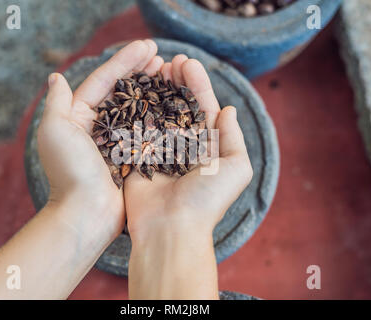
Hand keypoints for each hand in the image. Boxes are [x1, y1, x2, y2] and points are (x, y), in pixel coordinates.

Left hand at [37, 39, 162, 242]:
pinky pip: (147, 129)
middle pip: (123, 90)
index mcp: (79, 115)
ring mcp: (117, 140)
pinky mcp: (132, 155)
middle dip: (141, 70)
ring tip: (169, 72)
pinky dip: (158, 113)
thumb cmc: (69, 172)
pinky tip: (172, 102)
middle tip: (162, 56)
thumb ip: (57, 102)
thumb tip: (56, 76)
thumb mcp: (55, 132)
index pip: (105, 80)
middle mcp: (98, 125)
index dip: (125, 60)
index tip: (148, 46)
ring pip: (137, 107)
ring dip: (152, 88)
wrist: (86, 213)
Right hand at [125, 55, 252, 299]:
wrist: (171, 229)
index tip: (188, 62)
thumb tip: (229, 110)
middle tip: (170, 60)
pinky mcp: (138, 158)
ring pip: (157, 113)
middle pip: (179, 107)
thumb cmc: (207, 200)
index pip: (203, 108)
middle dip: (176, 83)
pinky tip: (134, 89)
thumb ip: (233, 138)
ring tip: (153, 67)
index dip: (197, 85)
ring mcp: (159, 151)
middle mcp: (184, 147)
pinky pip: (137, 129)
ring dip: (156, 90)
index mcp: (208, 148)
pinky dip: (136, 109)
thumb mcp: (236, 168)